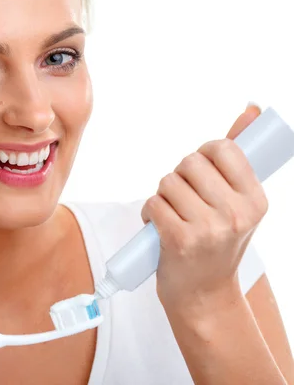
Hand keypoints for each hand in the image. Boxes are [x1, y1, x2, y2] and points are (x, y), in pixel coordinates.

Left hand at [141, 104, 268, 311]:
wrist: (203, 296)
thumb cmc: (216, 245)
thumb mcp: (238, 204)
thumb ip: (239, 157)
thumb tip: (250, 108)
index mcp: (255, 200)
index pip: (222, 148)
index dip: (203, 156)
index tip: (201, 172)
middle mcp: (236, 213)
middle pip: (189, 162)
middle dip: (179, 178)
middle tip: (185, 201)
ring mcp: (208, 228)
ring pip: (167, 182)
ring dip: (162, 197)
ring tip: (173, 217)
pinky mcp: (179, 240)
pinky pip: (152, 203)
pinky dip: (148, 213)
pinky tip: (158, 228)